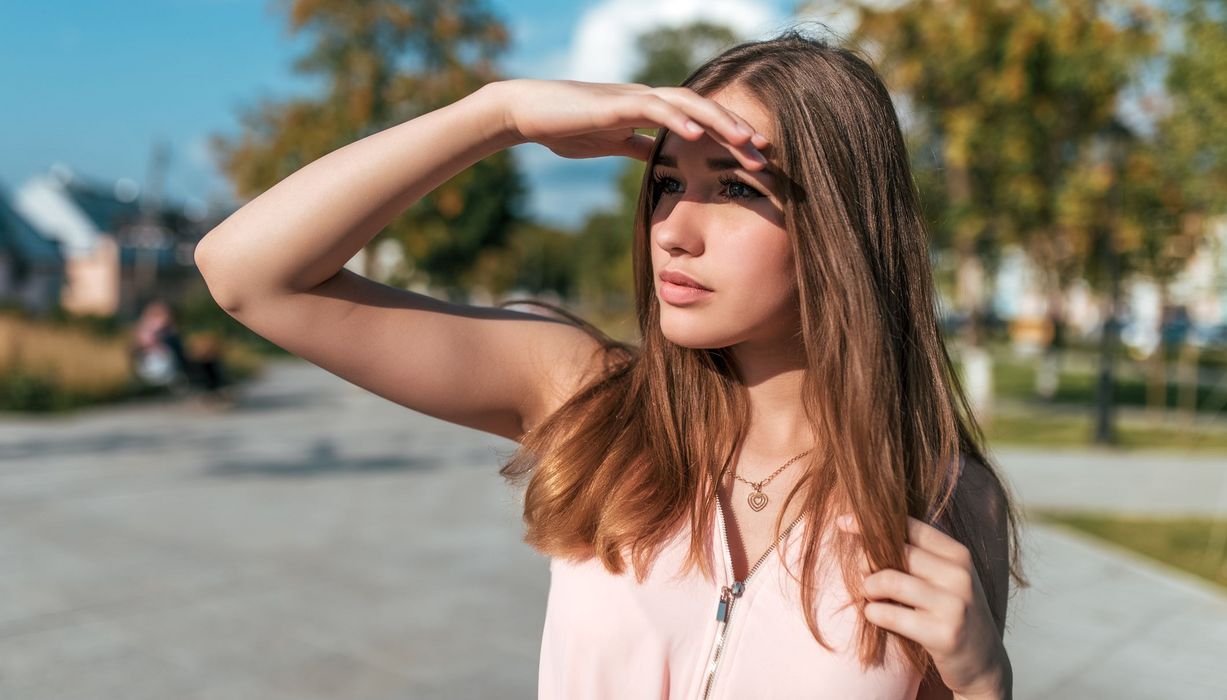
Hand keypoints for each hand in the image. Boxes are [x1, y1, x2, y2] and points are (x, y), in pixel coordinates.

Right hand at [489, 78, 770, 169]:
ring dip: (719, 123)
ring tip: (745, 140)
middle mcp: (649, 100)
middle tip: (766, 153)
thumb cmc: (566, 127)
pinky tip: (696, 134)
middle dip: (736, 132)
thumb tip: (660, 161)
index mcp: (651, 112)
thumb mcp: (612, 143)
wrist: (529, 113)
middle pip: (704, 111)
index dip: (729, 138)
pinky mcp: (616, 104)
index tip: (756, 158)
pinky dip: (677, 119)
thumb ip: (638, 147)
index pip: (700, 123)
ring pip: (688, 104)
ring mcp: (634, 99)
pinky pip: (653, 108)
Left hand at [835, 514, 1008, 698]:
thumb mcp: (946, 578)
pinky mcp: (944, 634)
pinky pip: (890, 614)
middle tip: (863, 577)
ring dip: (869, 588)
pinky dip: (873, 613)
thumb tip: (865, 533)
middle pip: (895, 552)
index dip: (871, 523)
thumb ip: (917, 555)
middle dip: (867, 562)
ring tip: (871, 596)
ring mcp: (954, 605)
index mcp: (959, 554)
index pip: (909, 527)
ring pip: (889, 580)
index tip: (842, 523)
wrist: (984, 663)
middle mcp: (959, 575)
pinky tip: (875, 615)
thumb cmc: (954, 613)